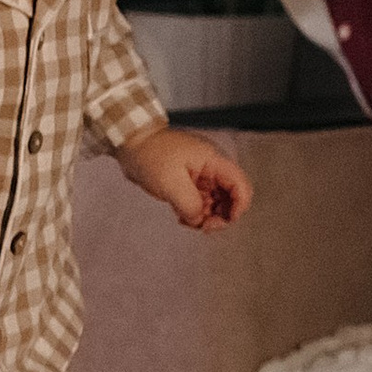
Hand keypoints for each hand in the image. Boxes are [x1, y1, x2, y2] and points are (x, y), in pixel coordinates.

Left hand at [116, 125, 253, 230]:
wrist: (131, 144)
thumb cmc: (151, 156)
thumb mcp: (171, 182)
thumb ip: (190, 204)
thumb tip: (199, 220)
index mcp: (213, 162)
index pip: (240, 185)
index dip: (239, 207)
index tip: (223, 221)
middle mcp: (211, 169)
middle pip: (231, 198)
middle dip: (221, 216)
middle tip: (204, 227)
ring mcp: (201, 177)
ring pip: (216, 204)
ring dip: (206, 218)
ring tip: (187, 221)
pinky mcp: (190, 184)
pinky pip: (201, 204)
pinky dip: (195, 214)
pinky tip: (181, 218)